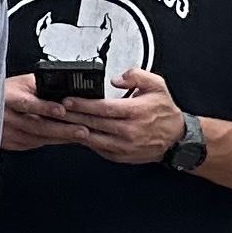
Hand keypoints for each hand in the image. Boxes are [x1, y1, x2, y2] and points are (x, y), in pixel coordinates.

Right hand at [0, 73, 75, 155]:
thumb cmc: (5, 92)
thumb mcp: (21, 82)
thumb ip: (41, 84)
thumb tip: (66, 87)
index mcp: (8, 97)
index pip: (27, 103)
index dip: (44, 107)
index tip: (62, 110)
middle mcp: (5, 117)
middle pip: (35, 126)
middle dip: (61, 129)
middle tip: (82, 130)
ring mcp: (6, 133)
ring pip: (37, 138)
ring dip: (60, 137)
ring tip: (80, 135)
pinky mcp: (9, 143)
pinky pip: (34, 144)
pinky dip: (52, 141)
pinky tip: (65, 138)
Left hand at [70, 67, 189, 165]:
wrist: (177, 139)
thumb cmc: (165, 112)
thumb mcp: (157, 86)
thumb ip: (137, 76)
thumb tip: (116, 78)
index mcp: (136, 112)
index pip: (104, 108)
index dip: (83, 104)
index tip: (67, 100)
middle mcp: (129, 131)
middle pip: (93, 123)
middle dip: (72, 116)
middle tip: (54, 109)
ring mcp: (123, 146)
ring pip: (92, 138)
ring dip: (73, 130)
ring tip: (58, 121)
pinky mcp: (119, 156)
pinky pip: (96, 148)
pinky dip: (83, 140)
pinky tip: (72, 132)